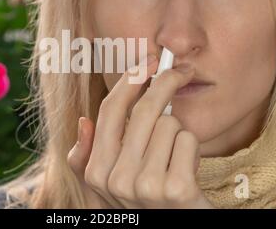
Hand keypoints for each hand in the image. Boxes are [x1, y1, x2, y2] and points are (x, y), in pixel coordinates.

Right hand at [67, 54, 214, 208]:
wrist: (176, 227)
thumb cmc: (146, 200)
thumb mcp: (109, 183)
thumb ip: (87, 157)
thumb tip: (83, 122)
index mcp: (97, 171)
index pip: (109, 111)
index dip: (130, 80)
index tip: (149, 62)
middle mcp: (116, 179)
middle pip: (142, 110)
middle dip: (165, 82)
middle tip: (181, 72)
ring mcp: (146, 186)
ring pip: (168, 124)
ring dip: (177, 134)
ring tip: (173, 157)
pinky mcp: (177, 190)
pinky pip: (188, 140)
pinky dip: (192, 149)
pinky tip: (187, 170)